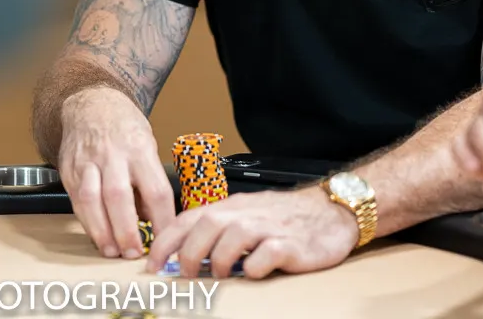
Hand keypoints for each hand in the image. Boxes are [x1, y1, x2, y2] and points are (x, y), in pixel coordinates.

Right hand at [56, 88, 175, 259]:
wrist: (91, 103)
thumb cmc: (124, 127)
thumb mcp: (148, 145)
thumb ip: (148, 181)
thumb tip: (152, 220)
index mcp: (140, 149)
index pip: (155, 190)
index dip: (161, 219)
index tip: (165, 239)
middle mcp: (113, 155)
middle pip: (119, 197)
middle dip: (126, 230)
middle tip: (133, 253)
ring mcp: (88, 162)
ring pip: (91, 200)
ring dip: (102, 231)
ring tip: (112, 250)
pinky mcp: (69, 170)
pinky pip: (77, 200)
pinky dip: (87, 222)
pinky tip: (97, 235)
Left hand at [144, 187, 358, 279]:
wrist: (332, 209)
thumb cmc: (285, 217)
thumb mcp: (247, 216)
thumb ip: (218, 232)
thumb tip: (182, 256)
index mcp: (232, 207)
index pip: (190, 218)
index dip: (166, 241)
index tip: (151, 265)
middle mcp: (247, 213)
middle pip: (207, 224)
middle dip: (188, 251)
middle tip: (185, 274)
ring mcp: (270, 227)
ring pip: (234, 236)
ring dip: (218, 258)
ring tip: (218, 274)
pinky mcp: (292, 243)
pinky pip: (269, 252)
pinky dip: (256, 264)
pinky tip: (253, 272)